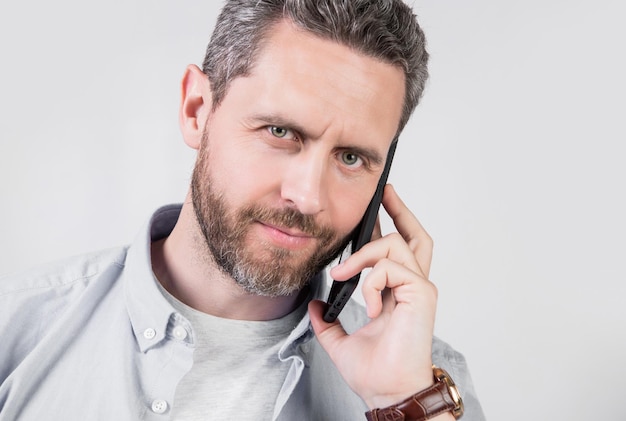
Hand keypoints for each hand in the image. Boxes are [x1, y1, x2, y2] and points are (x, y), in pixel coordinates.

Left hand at [309, 184, 437, 409]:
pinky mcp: (422, 294)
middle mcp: (412, 286)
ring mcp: (419, 288)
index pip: (396, 251)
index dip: (387, 226)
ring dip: (365, 254)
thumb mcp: (340, 339)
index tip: (373, 210)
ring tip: (345, 272)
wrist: (388, 391)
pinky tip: (368, 302)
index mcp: (396, 292)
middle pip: (414, 235)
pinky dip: (373, 280)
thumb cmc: (375, 371)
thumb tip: (316, 305)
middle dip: (400, 210)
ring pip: (397, 244)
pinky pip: (393, 269)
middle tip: (384, 193)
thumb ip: (329, 321)